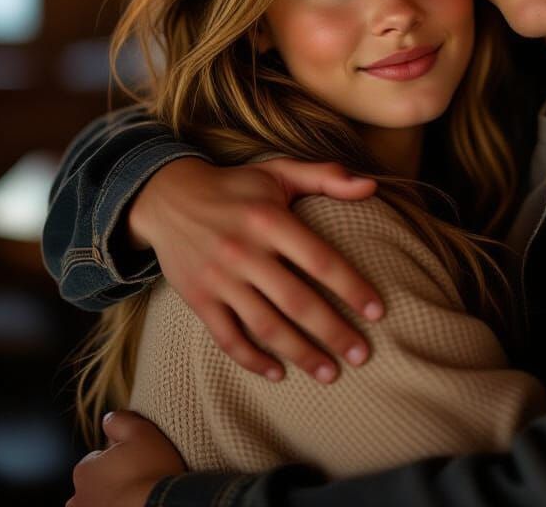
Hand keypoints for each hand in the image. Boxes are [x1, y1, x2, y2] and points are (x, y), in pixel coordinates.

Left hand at [68, 411, 184, 506]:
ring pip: (99, 504)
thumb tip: (108, 419)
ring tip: (136, 497)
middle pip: (96, 485)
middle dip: (111, 483)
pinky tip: (134, 506)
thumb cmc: (151, 471)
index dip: (119, 458)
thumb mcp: (141, 432)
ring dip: (112, 501)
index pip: (98, 460)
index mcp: (84, 470)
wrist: (160, 506)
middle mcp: (77, 499)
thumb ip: (120, 421)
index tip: (136, 461)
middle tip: (137, 481)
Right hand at [128, 156, 383, 382]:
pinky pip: (228, 338)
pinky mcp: (198, 299)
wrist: (167, 198)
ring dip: (301, 354)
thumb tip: (373, 185)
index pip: (320, 260)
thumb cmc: (236, 186)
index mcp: (269, 219)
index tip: (378, 312)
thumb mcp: (280, 171)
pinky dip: (253, 360)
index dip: (352, 288)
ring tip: (331, 374)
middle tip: (363, 356)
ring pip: (266, 326)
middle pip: (297, 301)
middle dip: (334, 332)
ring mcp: (219, 278)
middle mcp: (245, 251)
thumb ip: (327, 176)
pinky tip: (279, 373)